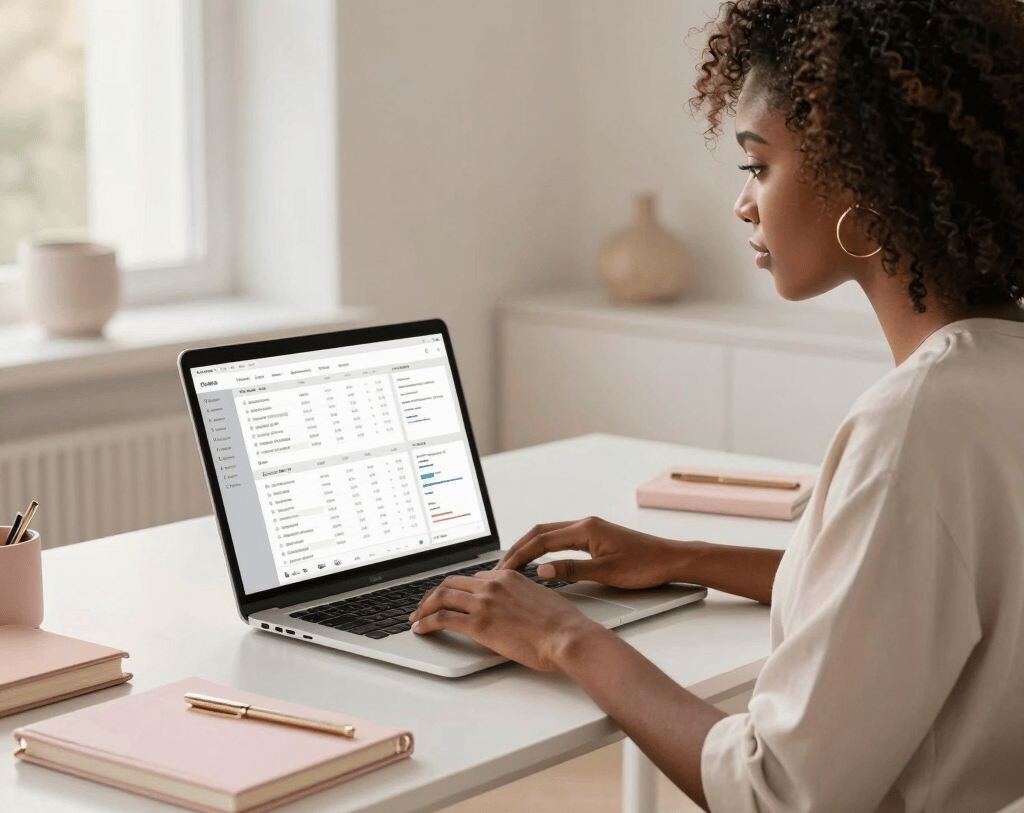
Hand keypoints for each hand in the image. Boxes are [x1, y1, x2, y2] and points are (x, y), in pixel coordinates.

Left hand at [408, 570, 601, 671]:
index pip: (473, 578)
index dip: (457, 590)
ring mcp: (484, 602)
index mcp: (508, 576)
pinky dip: (426, 622)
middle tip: (425, 607)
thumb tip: (511, 609)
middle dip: (434, 595)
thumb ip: (520, 598)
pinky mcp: (479, 624)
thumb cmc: (562, 625)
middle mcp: (493, 584)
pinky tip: (421, 629)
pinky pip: (442, 619)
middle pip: (451, 583)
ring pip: (442, 597)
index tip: (450, 598)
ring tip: (416, 618)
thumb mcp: (540, 599)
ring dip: (424, 608)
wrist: (568, 636)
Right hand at [495, 516, 682, 588]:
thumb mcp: (606, 572)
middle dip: (518, 548)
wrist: (671, 559)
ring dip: (530, 547)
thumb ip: (571, 571)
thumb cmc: (645, 565)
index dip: (520, 555)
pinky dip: (544, 549)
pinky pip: (561, 540)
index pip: (542, 540)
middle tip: (501, 567)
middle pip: (541, 532)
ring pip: (550, 534)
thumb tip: (541, 571)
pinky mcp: (595, 537)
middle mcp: (585, 524)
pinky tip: (539, 561)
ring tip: (514, 564)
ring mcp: (590, 529)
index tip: (504, 569)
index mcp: (586, 529)